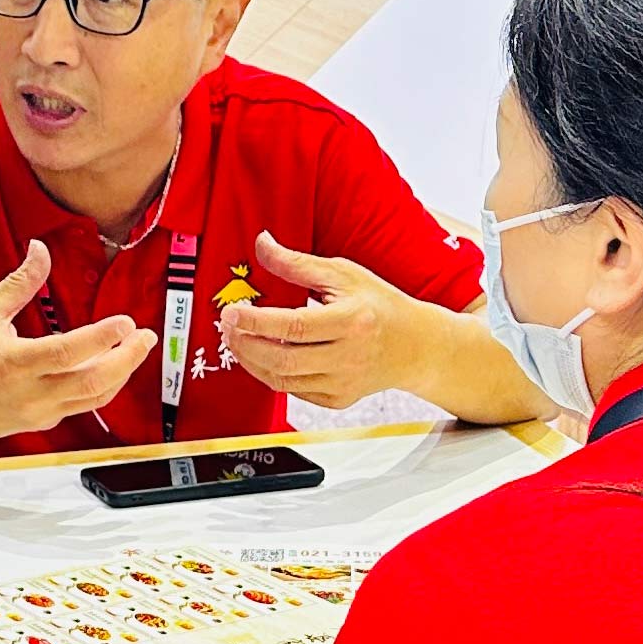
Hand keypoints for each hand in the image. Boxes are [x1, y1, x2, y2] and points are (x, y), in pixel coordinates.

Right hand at [0, 242, 153, 445]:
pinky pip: (83, 405)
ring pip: (93, 398)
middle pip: (91, 381)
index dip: (100, 338)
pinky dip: (103, 385)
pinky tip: (113, 366)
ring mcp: (39, 412)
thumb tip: (40, 250)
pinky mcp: (44, 421)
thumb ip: (18, 284)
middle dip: (126, 358)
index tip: (124, 322)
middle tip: (145, 337)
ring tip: (137, 348)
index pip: (66, 353)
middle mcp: (29, 393)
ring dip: (122, 373)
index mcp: (12, 363)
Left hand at [218, 234, 431, 410]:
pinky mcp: (337, 399)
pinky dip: (271, 374)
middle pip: (282, 360)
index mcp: (351, 321)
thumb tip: (262, 244)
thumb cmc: (379, 305)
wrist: (415, 345)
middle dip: (245, 344)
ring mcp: (343, 383)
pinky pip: (293, 391)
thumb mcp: (342, 274)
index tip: (231, 312)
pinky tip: (262, 355)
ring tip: (238, 340)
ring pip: (282, 381)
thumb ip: (297, 264)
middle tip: (227, 326)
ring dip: (251, 361)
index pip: (293, 326)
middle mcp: (348, 357)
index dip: (256, 321)